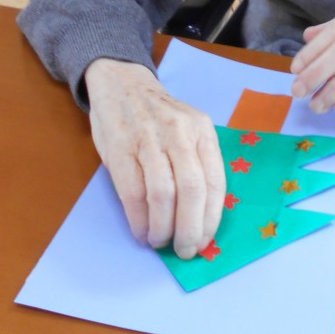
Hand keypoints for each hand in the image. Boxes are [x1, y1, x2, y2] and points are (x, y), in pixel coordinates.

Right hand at [83, 58, 225, 258]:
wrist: (121, 83)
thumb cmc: (159, 115)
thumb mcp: (188, 128)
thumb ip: (196, 162)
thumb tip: (202, 216)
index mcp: (202, 130)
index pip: (215, 181)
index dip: (211, 218)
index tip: (206, 241)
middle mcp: (179, 133)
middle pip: (191, 190)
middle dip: (190, 228)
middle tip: (185, 250)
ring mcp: (148, 139)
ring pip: (162, 193)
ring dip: (162, 227)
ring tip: (160, 242)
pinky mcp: (120, 148)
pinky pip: (132, 192)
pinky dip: (138, 219)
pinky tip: (141, 231)